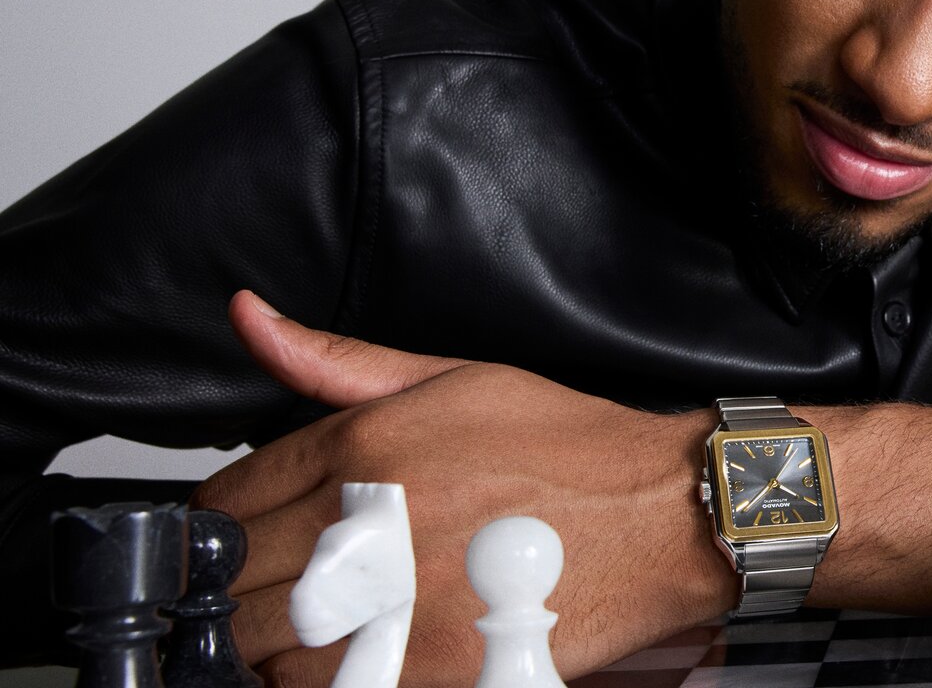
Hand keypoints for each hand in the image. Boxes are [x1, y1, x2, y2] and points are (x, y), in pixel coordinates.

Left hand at [192, 291, 733, 687]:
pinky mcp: (421, 669)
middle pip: (232, 575)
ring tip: (325, 616)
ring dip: (274, 633)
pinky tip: (358, 648)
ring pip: (259, 642)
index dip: (228, 518)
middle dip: (245, 578)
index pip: (227, 497)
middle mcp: (370, 523)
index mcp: (366, 444)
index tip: (253, 528)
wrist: (665, 518)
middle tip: (288, 575)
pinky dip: (318, 674)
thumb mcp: (456, 377)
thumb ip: (338, 361)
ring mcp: (394, 603)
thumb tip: (250, 318)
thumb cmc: (572, 450)